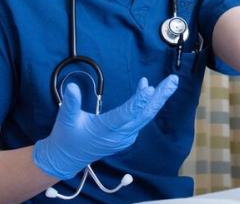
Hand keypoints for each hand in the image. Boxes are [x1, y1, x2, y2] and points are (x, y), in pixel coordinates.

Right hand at [33, 75, 178, 179]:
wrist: (67, 158)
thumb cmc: (66, 137)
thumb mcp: (65, 119)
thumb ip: (70, 103)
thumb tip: (72, 86)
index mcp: (105, 129)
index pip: (125, 114)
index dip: (138, 101)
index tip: (150, 88)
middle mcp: (120, 135)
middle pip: (145, 114)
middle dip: (160, 96)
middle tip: (173, 80)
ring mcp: (125, 137)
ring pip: (146, 116)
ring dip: (158, 98)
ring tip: (171, 82)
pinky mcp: (126, 136)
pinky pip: (141, 118)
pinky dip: (147, 104)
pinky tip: (149, 90)